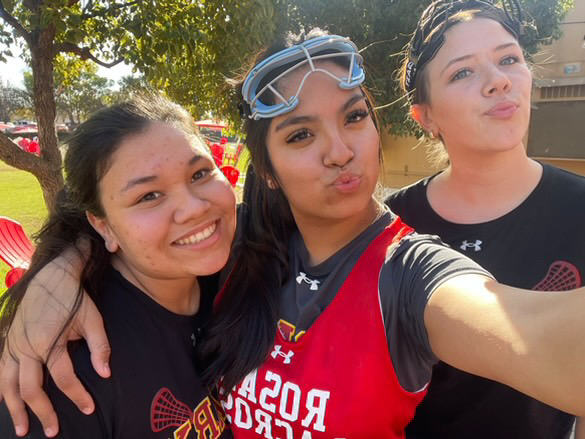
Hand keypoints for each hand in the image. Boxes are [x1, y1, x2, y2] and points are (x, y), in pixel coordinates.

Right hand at [0, 257, 110, 436]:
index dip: (78, 396)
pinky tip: (5, 402)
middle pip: (30, 389)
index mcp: (50, 342)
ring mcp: (12, 345)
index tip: (89, 409)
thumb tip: (105, 374)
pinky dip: (1, 390)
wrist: (50, 276)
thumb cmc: (74, 298)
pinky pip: (0, 371)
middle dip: (42, 412)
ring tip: (21, 429)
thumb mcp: (93, 319)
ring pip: (7, 385)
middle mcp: (27, 347)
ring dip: (14, 409)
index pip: (64, 379)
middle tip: (53, 431)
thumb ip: (100, 347)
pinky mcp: (6, 341)